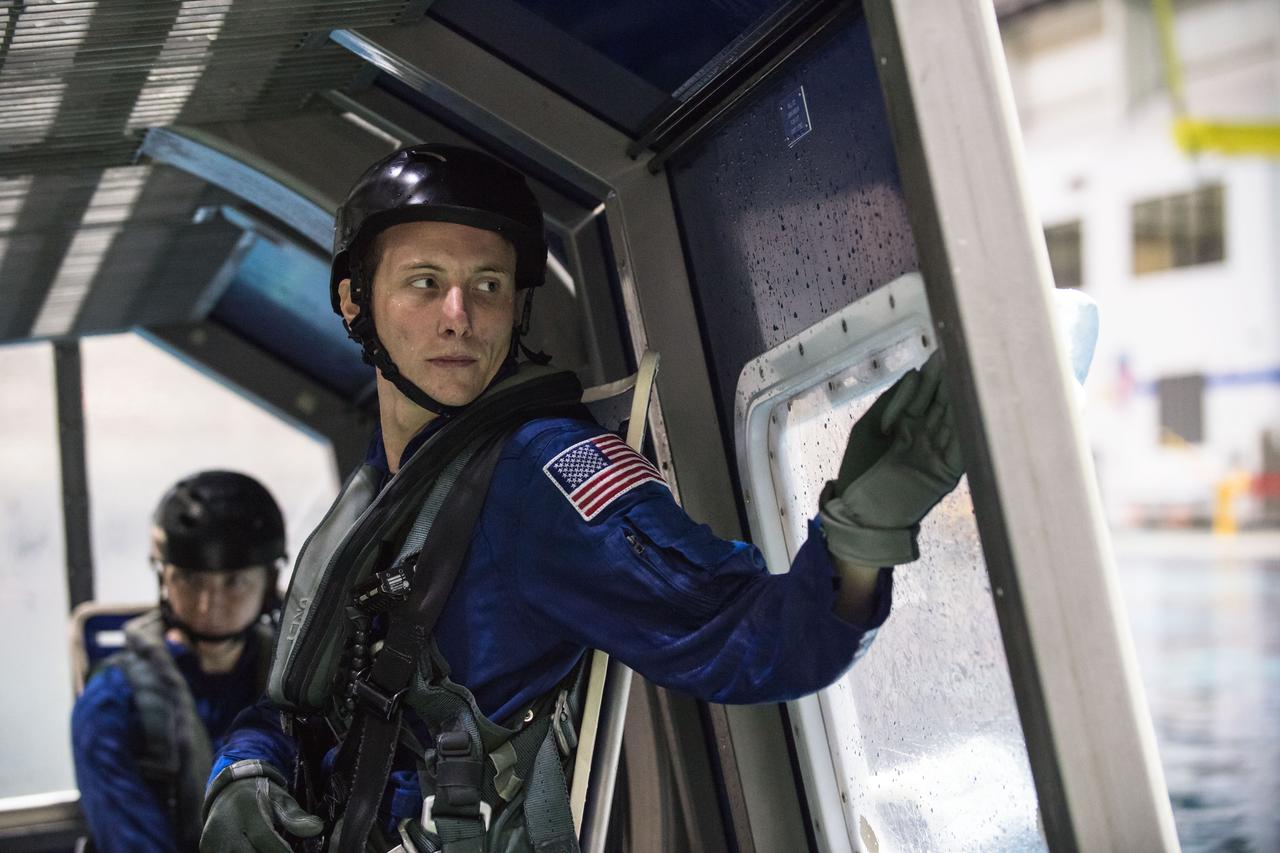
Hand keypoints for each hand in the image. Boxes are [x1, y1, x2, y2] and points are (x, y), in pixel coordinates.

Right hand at [200, 760, 322, 852]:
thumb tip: (317, 829)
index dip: (282, 852)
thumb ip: (296, 817)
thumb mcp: (280, 800)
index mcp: (245, 810)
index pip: (265, 840)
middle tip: (283, 850)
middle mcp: (224, 827)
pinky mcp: (207, 849)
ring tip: (268, 847)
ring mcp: (212, 841)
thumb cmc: (260, 797)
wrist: (227, 791)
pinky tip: (255, 848)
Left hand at [820, 352, 963, 565]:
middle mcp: (926, 436)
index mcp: (907, 424)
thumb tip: (914, 373)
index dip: (935, 375)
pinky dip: (969, 430)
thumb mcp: (868, 429)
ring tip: (975, 374)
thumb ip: (891, 402)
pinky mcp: (945, 473)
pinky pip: (961, 448)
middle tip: (967, 354)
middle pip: (944, 404)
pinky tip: (976, 409)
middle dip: (953, 381)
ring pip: (956, 422)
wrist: (857, 514)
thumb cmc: (858, 471)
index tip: (945, 351)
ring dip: (965, 400)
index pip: (926, 394)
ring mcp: (937, 454)